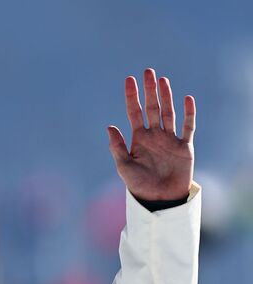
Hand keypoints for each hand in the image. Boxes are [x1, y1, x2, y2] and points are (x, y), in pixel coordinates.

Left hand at [107, 68, 194, 200]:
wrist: (159, 199)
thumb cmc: (139, 185)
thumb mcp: (124, 166)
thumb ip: (117, 147)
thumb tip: (109, 126)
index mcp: (138, 138)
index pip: (135, 112)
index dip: (132, 96)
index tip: (129, 80)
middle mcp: (154, 135)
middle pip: (152, 107)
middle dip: (150, 90)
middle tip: (147, 71)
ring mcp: (170, 139)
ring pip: (168, 113)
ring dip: (166, 96)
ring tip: (163, 80)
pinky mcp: (184, 146)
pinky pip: (188, 127)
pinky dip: (188, 113)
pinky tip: (187, 99)